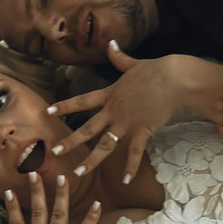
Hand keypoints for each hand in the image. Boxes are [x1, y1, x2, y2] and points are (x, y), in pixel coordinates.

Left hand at [46, 42, 179, 182]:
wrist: (174, 78)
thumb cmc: (156, 70)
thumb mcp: (133, 63)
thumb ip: (119, 57)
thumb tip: (111, 42)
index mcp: (110, 94)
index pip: (82, 101)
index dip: (64, 106)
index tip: (48, 111)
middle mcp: (114, 110)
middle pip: (88, 128)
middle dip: (71, 140)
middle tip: (55, 151)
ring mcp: (127, 122)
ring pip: (105, 144)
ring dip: (92, 159)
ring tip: (79, 172)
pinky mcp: (142, 130)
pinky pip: (134, 152)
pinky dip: (130, 167)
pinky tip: (126, 181)